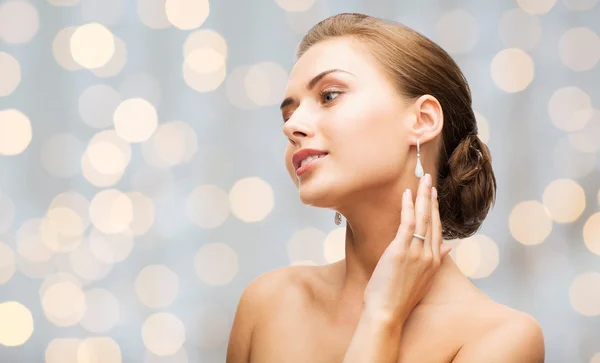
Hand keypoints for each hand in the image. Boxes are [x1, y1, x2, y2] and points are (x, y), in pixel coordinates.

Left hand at [362, 173, 451, 323]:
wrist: (387, 313)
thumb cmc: (399, 299)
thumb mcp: (422, 281)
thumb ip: (435, 262)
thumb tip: (448, 249)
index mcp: (435, 262)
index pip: (438, 230)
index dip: (436, 211)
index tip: (434, 196)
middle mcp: (430, 255)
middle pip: (433, 221)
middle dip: (431, 198)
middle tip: (430, 180)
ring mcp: (417, 252)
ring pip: (423, 218)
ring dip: (423, 197)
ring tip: (422, 180)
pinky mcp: (401, 250)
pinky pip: (408, 223)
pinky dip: (408, 206)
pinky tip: (407, 193)